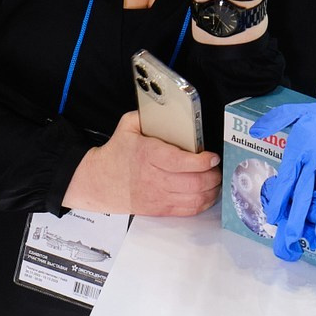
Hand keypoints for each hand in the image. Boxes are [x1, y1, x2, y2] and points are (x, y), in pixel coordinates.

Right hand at [64, 112, 220, 216]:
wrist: (98, 182)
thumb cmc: (116, 154)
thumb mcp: (126, 127)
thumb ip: (146, 115)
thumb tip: (166, 105)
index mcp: (147, 155)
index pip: (180, 162)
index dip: (201, 161)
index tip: (212, 156)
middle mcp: (154, 178)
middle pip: (193, 183)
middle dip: (213, 175)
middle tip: (218, 167)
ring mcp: (158, 196)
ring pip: (194, 198)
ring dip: (211, 190)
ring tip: (216, 179)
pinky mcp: (160, 209)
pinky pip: (188, 210)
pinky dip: (203, 203)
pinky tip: (208, 194)